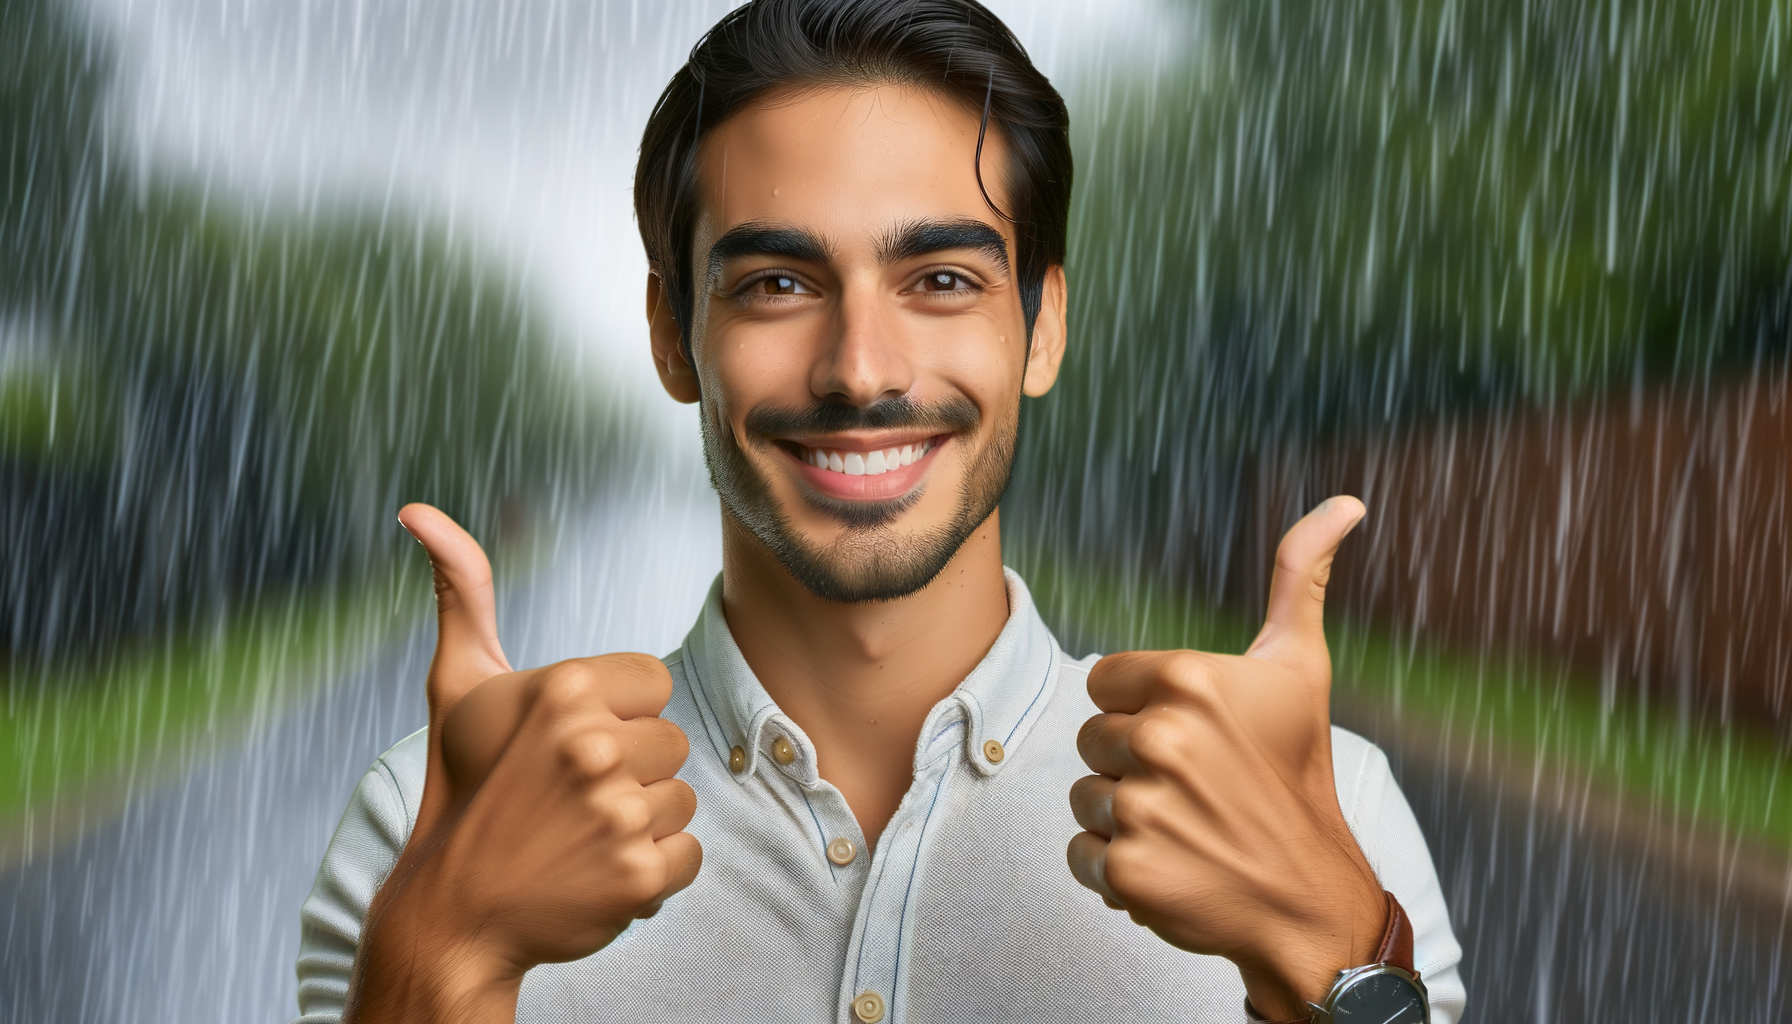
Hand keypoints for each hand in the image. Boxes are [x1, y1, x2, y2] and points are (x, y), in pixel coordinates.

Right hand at [344, 504, 701, 1022]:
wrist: (452, 912)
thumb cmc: (463, 786)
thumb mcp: (457, 684)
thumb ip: (462, 592)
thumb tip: (417, 511)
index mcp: (565, 688)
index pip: (656, 684)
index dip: (619, 717)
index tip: (568, 746)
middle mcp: (593, 745)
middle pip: (672, 742)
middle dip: (630, 772)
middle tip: (566, 798)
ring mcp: (616, 813)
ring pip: (681, 799)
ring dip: (641, 824)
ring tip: (578, 836)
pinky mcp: (637, 875)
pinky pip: (688, 857)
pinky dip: (652, 875)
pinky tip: (597, 874)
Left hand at [1066, 497, 1386, 1019]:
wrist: (1312, 898)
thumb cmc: (1299, 775)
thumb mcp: (1302, 669)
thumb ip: (1301, 577)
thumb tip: (1345, 503)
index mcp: (1190, 680)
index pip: (1103, 681)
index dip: (1142, 709)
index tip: (1195, 737)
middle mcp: (1163, 738)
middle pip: (1092, 738)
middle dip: (1134, 764)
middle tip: (1198, 788)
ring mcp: (1144, 807)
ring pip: (1085, 795)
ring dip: (1125, 817)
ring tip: (1187, 827)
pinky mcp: (1128, 870)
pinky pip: (1080, 854)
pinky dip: (1116, 870)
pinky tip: (1171, 867)